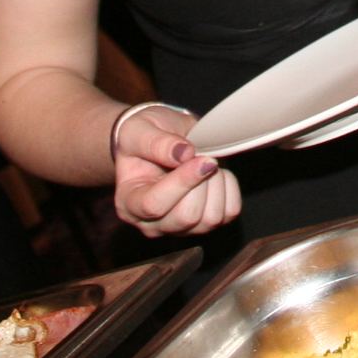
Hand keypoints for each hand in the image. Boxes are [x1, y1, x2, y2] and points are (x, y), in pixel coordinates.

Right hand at [111, 106, 239, 236]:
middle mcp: (152, 224)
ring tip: (203, 162)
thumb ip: (156, 142)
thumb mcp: (138, 130)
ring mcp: (180, 227)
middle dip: (200, 181)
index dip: (181, 182)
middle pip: (187, 217)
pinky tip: (214, 173)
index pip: (155, 205)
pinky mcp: (205, 223)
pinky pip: (229, 212)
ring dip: (216, 184)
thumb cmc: (142, 138)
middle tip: (198, 155)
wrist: (157, 142)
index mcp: (129, 204)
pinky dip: (229, 188)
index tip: (198, 156)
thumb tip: (184, 154)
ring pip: (211, 218)